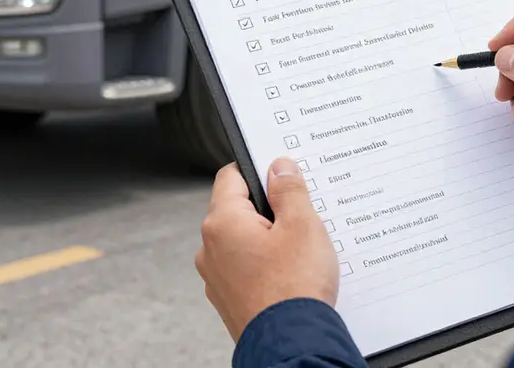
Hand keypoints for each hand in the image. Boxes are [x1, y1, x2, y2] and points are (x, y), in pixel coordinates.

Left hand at [195, 158, 338, 341]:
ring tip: (300, 246)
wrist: (293, 346)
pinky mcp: (230, 299)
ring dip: (269, 236)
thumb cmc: (294, 288)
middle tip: (300, 212)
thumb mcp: (302, 224)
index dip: (259, 169)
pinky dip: (266, 262)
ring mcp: (218, 278)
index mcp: (222, 223)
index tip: (281, 172)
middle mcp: (211, 249)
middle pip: (239, 208)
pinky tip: (292, 271)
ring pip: (244, 239)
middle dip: (269, 206)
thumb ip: (289, 189)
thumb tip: (279, 167)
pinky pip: (247, 266)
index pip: (232, 176)